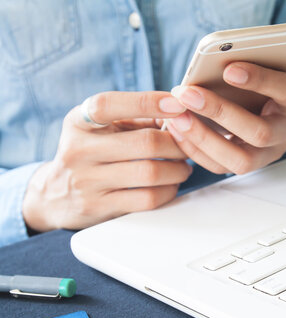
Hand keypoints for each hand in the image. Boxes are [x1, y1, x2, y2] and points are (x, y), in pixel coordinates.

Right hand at [23, 91, 190, 231]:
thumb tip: (179, 108)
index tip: (177, 104)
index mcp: (78, 122)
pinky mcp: (99, 207)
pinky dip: (169, 191)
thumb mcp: (102, 128)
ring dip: (178, 169)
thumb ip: (137, 116)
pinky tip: (171, 185)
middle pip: (144, 143)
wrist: (56, 196)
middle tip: (188, 146)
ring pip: (150, 172)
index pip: (107, 105)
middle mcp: (78, 150)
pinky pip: (147, 198)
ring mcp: (87, 182)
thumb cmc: (92, 152)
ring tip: (183, 167)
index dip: (146, 102)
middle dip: (177, 144)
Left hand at [166, 50, 285, 174]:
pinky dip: (195, 150)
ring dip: (204, 138)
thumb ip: (284, 55)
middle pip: (260, 133)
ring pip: (240, 160)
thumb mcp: (278, 62)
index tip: (229, 68)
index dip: (260, 80)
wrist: (265, 105)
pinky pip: (220, 167)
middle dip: (221, 113)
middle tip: (189, 94)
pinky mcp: (245, 165)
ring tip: (178, 116)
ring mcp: (267, 154)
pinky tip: (177, 128)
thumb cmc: (268, 80)